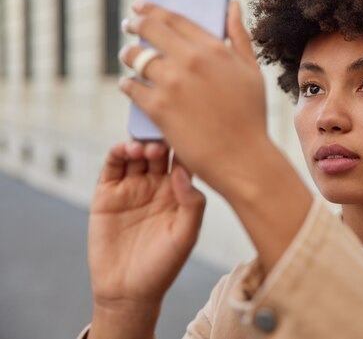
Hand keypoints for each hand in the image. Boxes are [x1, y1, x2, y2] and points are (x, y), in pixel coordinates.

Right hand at [89, 141, 204, 313]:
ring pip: (137, 154)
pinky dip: (117, 153)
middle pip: (160, 150)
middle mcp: (157, 184)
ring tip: (143, 148)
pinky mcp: (108, 192)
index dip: (185, 144)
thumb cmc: (163, 265)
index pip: (184, 159)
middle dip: (161, 140)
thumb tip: (183, 171)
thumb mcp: (185, 236)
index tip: (187, 132)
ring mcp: (132, 186)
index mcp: (180, 191)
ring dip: (139, 144)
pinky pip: (113, 166)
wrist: (127, 290)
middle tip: (161, 140)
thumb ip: (192, 204)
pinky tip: (124, 150)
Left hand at [118, 1, 268, 198]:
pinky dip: (128, 84)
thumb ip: (240, 36)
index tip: (142, 6)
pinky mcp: (158, 108)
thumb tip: (232, 5)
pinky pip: (131, 87)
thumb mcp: (252, 71)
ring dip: (129, 55)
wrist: (243, 157)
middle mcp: (191, 60)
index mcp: (214, 48)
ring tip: (129, 57)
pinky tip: (129, 85)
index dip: (154, 8)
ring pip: (136, 58)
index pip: (175, 18)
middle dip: (135, 23)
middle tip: (129, 24)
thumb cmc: (251, 115)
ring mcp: (172, 83)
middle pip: (150, 30)